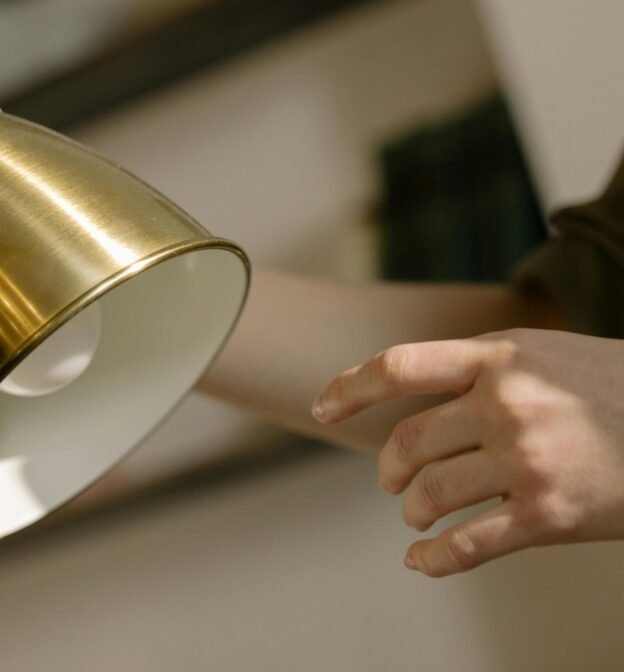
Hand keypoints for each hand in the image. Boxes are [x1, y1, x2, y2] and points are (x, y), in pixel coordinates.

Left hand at [312, 328, 623, 576]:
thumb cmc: (613, 389)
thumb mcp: (546, 355)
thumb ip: (483, 368)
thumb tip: (413, 392)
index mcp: (500, 357)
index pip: (399, 365)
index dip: (349, 387)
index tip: (321, 408)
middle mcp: (508, 403)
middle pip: (408, 441)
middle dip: (389, 468)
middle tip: (390, 482)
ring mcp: (528, 459)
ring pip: (429, 493)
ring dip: (412, 509)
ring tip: (416, 513)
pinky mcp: (549, 515)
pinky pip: (468, 544)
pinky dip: (434, 558)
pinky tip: (421, 560)